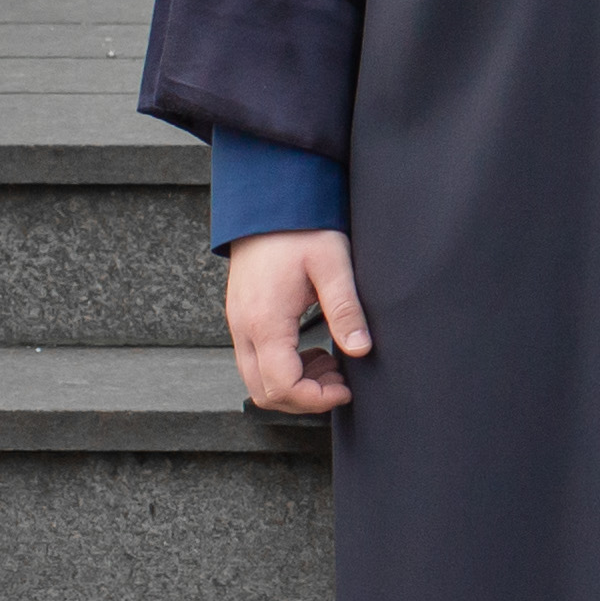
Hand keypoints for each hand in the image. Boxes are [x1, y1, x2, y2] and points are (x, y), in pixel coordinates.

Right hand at [223, 231, 366, 415]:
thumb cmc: (301, 228)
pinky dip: (283, 368)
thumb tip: (361, 349)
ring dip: (293, 385)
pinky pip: (256, 361)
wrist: (269, 202)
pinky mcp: (242, 318)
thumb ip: (346, 309)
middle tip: (341, 383)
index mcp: (265, 321)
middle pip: (263, 392)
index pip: (282, 386)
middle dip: (304, 398)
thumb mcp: (333, 264)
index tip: (346, 389)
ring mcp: (239, 325)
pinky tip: (313, 351)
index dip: (315, 399)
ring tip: (332, 365)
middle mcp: (244, 329)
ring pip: (256, 380)